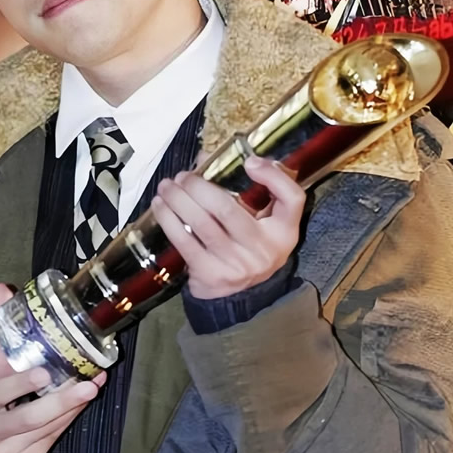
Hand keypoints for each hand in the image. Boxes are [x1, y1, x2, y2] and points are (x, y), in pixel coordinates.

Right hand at [0, 284, 105, 452]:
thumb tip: (2, 290)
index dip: (20, 384)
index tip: (43, 372)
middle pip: (28, 418)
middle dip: (60, 402)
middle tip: (88, 385)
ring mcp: (6, 452)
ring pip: (47, 429)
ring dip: (74, 406)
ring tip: (95, 384)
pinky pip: (53, 438)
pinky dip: (70, 418)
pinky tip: (84, 400)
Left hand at [151, 156, 304, 299]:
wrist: (242, 293)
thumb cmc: (253, 245)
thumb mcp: (268, 221)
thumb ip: (252, 187)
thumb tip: (205, 159)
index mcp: (284, 231)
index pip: (292, 199)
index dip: (273, 176)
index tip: (249, 161)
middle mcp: (263, 249)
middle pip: (228, 209)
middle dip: (199, 187)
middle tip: (182, 176)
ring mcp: (235, 264)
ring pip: (202, 224)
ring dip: (178, 201)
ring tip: (166, 187)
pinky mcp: (210, 275)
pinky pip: (185, 242)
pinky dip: (168, 221)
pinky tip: (160, 206)